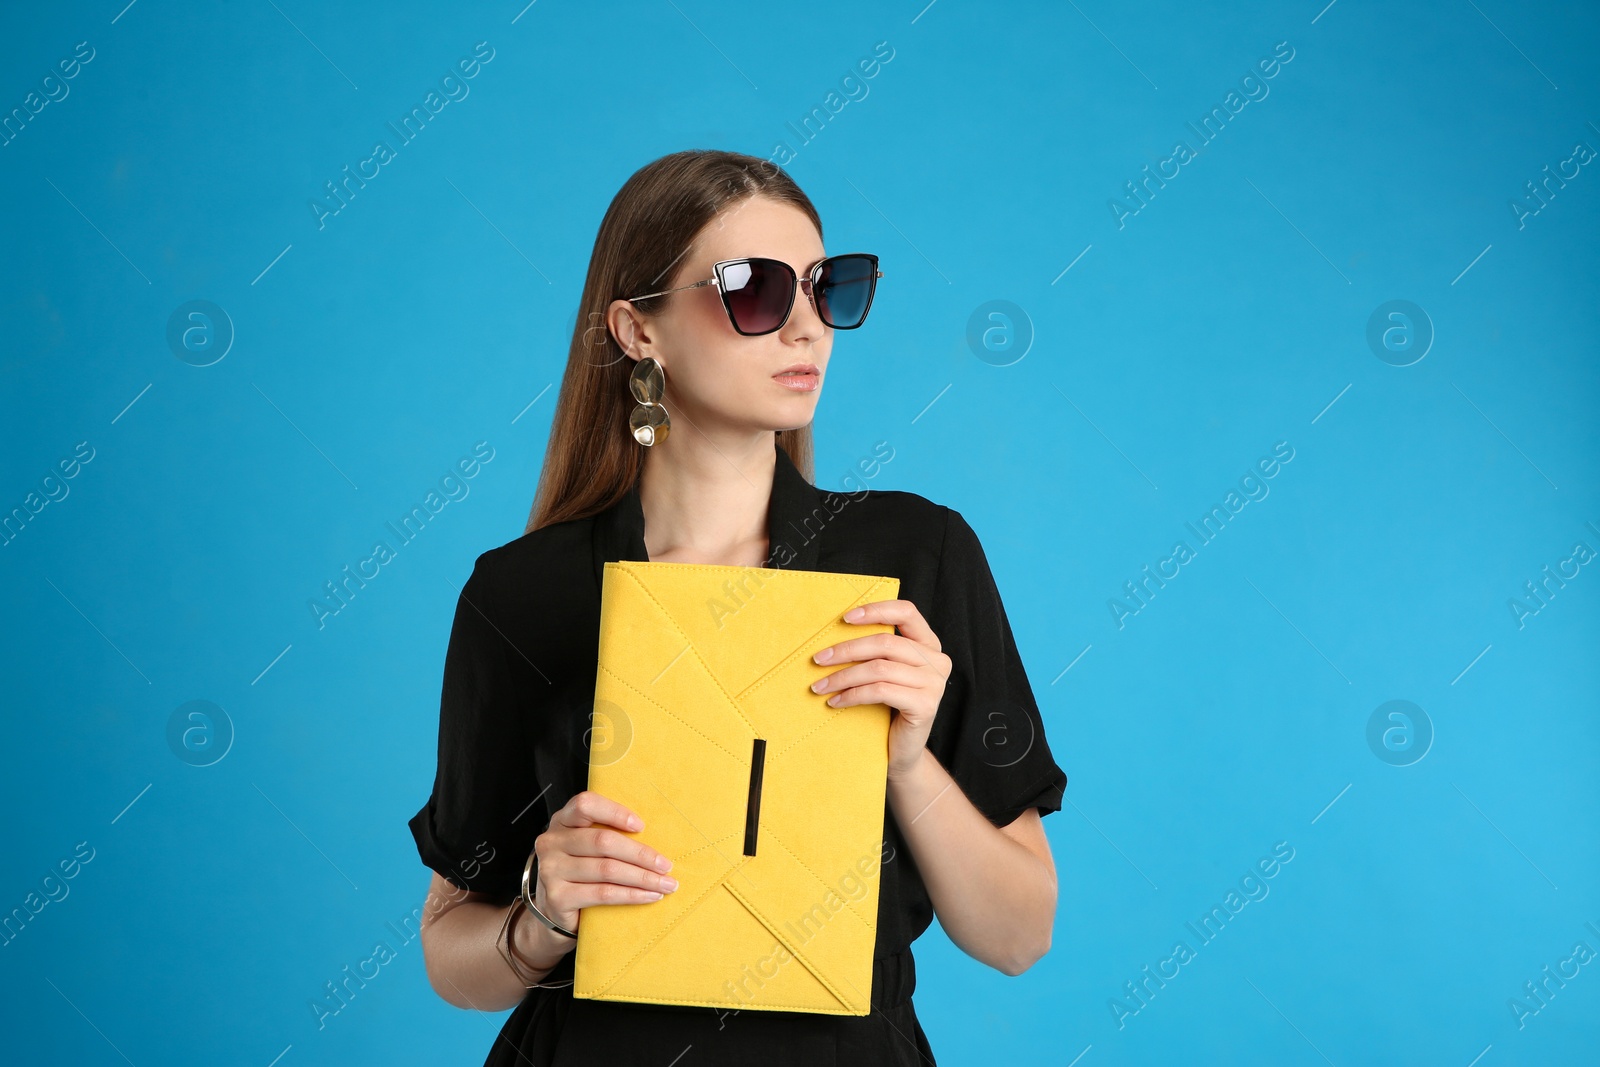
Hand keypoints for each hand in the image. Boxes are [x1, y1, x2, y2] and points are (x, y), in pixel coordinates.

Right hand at [527, 791, 678, 954]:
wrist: (556, 912)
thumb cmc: (582, 872)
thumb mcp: (588, 847)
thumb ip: (608, 834)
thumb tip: (656, 836)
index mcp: (562, 821)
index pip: (586, 804)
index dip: (615, 812)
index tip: (642, 826)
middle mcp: (551, 842)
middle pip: (603, 841)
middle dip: (641, 854)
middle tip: (666, 865)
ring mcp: (551, 870)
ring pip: (607, 869)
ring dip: (643, 878)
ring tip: (665, 884)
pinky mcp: (557, 897)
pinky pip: (603, 893)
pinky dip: (631, 895)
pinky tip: (649, 896)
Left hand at [810, 599, 951, 780]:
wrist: (902, 749)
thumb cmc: (888, 707)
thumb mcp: (884, 671)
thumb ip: (875, 650)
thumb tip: (836, 629)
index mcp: (929, 644)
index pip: (906, 612)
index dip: (875, 610)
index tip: (845, 618)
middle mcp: (937, 660)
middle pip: (885, 642)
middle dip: (846, 650)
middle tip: (818, 660)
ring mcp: (934, 683)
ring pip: (879, 668)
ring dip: (843, 676)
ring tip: (820, 686)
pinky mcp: (925, 705)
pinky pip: (880, 691)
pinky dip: (852, 695)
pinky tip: (835, 701)